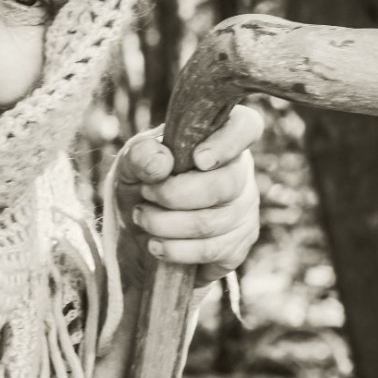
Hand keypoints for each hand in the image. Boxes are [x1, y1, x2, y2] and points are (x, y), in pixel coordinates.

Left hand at [113, 105, 262, 288]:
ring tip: (142, 217)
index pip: (247, 126)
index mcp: (220, 138)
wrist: (139, 232)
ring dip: (164, 224)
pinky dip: (174, 250)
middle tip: (145, 195)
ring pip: (211, 223)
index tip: (198, 160)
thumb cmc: (143, 183)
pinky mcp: (237, 246)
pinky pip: (210, 251)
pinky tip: (157, 244)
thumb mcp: (131, 163)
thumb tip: (162, 163)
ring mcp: (244, 212)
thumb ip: (140, 155)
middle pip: (225, 185)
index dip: (228, 142)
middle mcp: (241, 173)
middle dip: (173, 195)